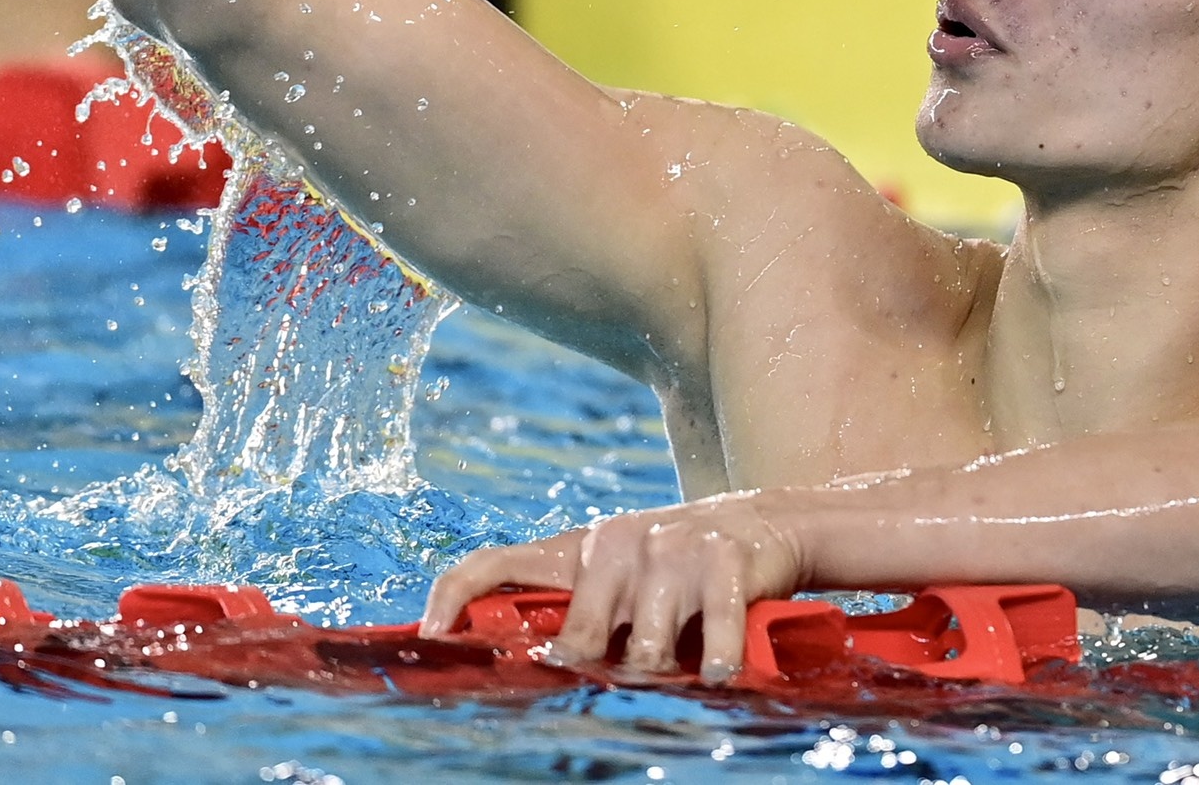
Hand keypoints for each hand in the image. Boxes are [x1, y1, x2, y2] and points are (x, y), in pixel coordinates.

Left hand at [421, 492, 809, 682]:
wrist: (769, 521)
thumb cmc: (682, 567)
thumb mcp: (623, 576)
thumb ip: (579, 612)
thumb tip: (528, 670)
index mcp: (581, 547)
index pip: (495, 561)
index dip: (453, 596)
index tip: (430, 638)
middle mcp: (618, 541)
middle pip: (580, 636)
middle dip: (595, 670)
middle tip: (616, 677)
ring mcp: (672, 549)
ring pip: (646, 651)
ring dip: (664, 672)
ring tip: (684, 664)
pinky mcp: (724, 560)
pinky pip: (712, 638)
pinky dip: (716, 664)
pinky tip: (719, 670)